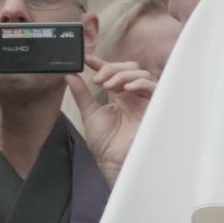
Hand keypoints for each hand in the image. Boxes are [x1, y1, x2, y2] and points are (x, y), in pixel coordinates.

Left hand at [65, 55, 155, 187]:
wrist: (114, 162)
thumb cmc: (105, 143)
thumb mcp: (89, 113)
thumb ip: (81, 93)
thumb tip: (69, 75)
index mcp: (120, 96)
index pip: (115, 72)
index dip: (102, 63)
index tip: (87, 60)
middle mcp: (134, 96)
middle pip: (131, 68)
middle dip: (113, 69)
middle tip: (99, 79)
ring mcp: (145, 101)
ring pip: (142, 74)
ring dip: (123, 75)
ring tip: (108, 86)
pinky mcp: (154, 107)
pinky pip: (154, 88)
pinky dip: (140, 84)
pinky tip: (126, 89)